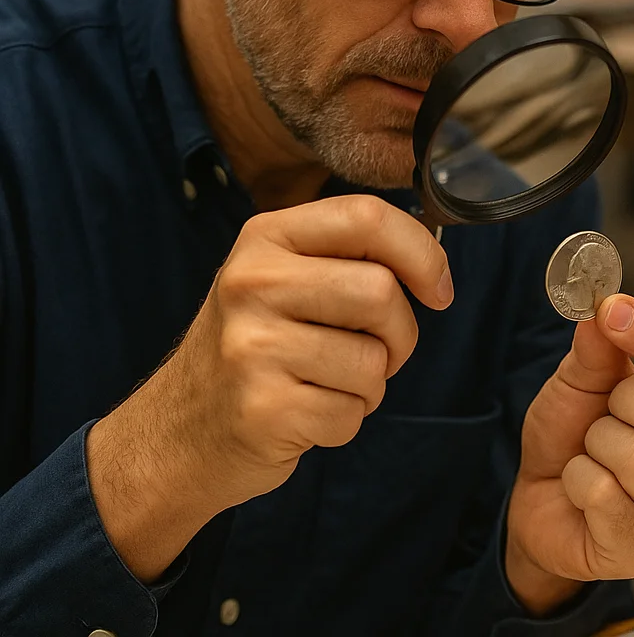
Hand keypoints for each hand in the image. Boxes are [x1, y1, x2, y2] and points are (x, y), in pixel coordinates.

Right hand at [87, 196, 449, 579]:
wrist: (178, 432)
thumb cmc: (255, 349)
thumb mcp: (283, 280)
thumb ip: (349, 257)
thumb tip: (433, 265)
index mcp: (266, 238)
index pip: (367, 217)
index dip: (422, 253)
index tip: (438, 290)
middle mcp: (252, 283)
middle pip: (381, 292)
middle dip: (400, 334)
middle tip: (374, 352)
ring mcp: (251, 346)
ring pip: (374, 360)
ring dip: (371, 384)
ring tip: (326, 383)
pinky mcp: (263, 408)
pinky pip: (352, 412)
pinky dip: (345, 421)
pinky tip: (305, 413)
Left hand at [506, 295, 633, 611]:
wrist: (539, 505)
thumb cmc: (574, 441)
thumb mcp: (582, 385)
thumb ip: (598, 351)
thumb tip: (605, 311)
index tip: (614, 309)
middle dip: (624, 403)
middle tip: (604, 414)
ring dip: (595, 446)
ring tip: (592, 455)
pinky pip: (603, 494)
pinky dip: (577, 481)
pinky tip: (581, 492)